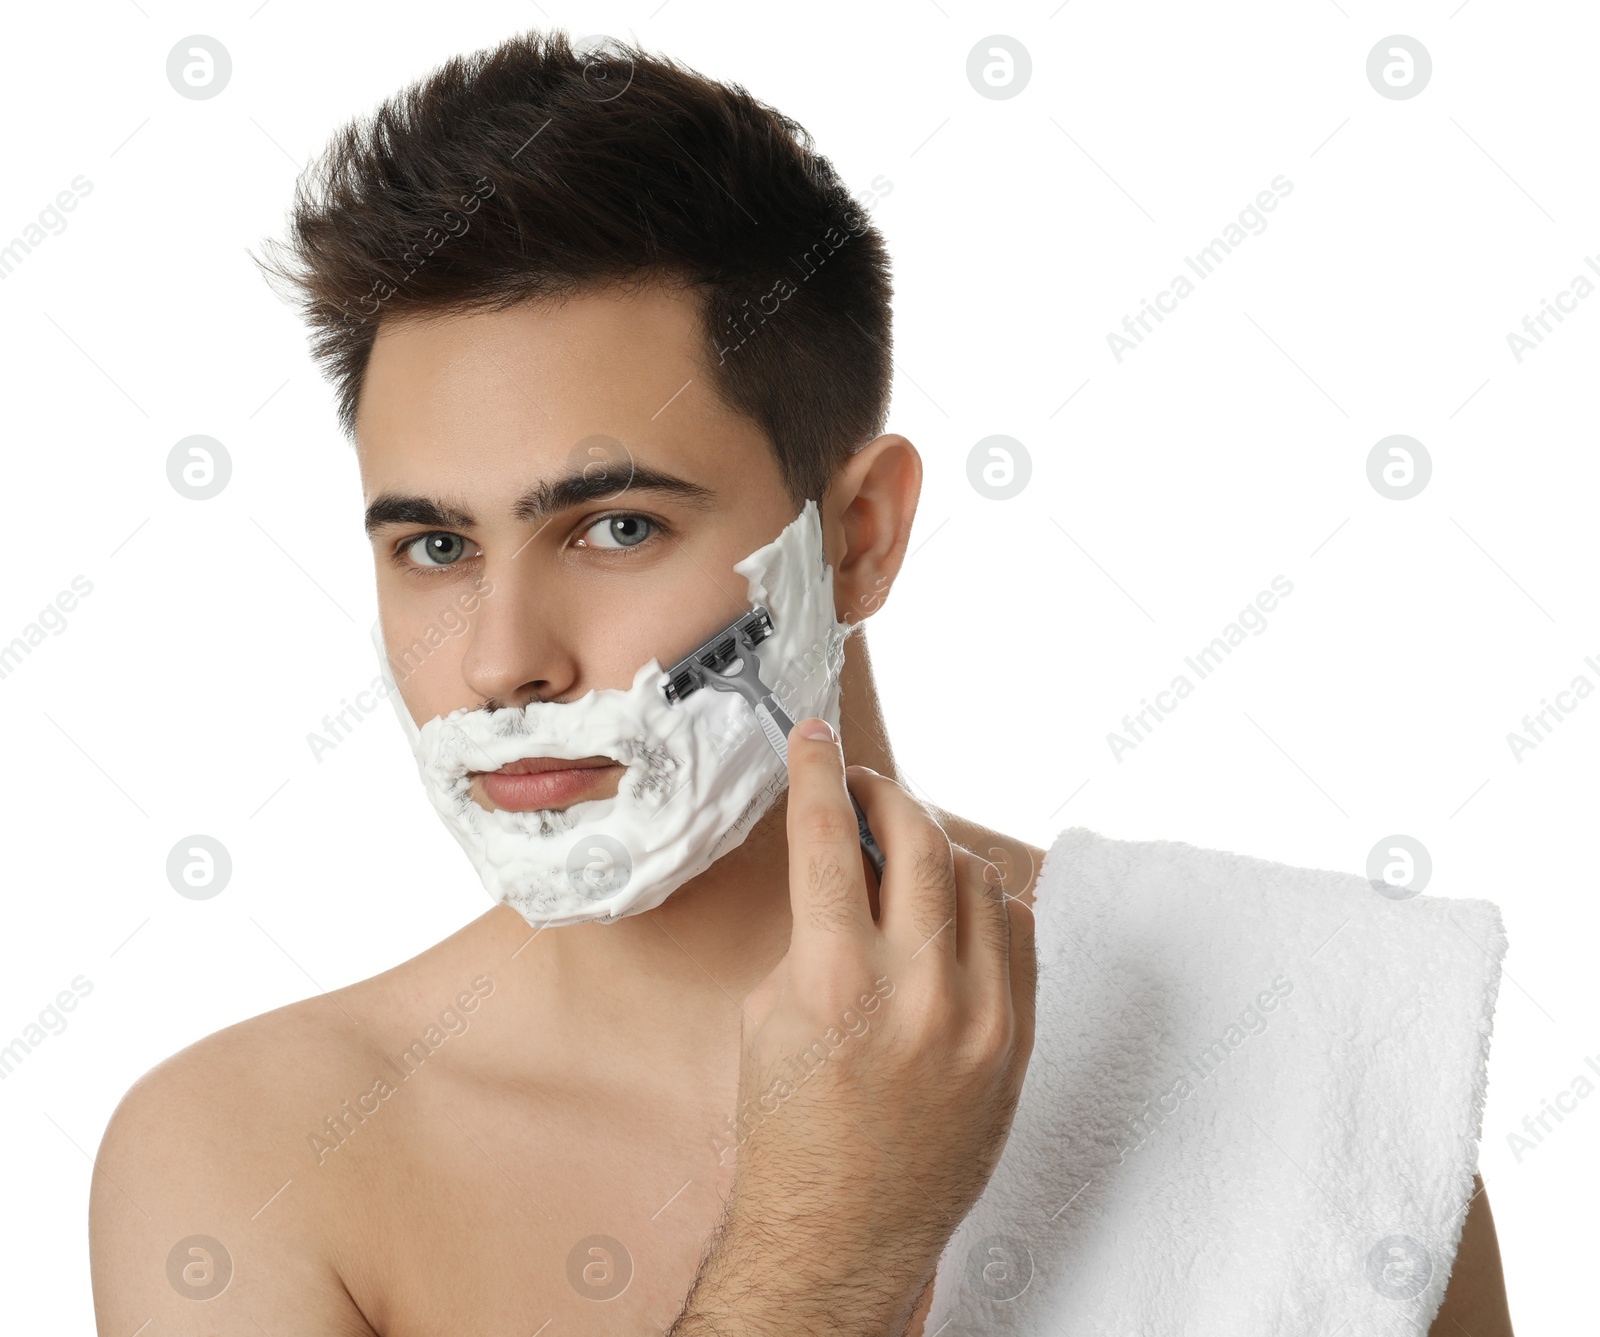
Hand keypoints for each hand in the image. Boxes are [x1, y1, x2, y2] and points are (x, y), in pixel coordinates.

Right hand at [676, 717, 1037, 1334]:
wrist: (841, 1234)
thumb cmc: (789, 1132)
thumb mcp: (770, 1014)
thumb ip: (814, 929)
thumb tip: (848, 866)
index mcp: (836, 981)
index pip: (831, 838)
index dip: (818, 773)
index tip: (815, 740)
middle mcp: (918, 992)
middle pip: (920, 839)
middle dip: (885, 794)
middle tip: (862, 786)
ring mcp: (982, 1019)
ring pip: (979, 877)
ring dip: (938, 844)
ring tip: (906, 848)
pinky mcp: (1019, 1044)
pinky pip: (1018, 934)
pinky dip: (986, 902)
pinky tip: (956, 903)